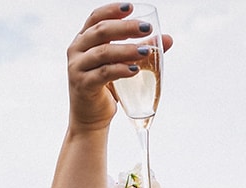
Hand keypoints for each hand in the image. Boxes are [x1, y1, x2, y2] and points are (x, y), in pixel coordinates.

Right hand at [67, 4, 172, 130]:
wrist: (91, 118)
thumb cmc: (106, 88)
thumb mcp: (123, 64)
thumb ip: (141, 48)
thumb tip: (168, 39)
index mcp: (84, 40)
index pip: (95, 18)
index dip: (112, 10)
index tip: (131, 7)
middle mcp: (77, 50)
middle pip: (101, 31)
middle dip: (125, 28)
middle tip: (146, 28)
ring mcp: (77, 68)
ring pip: (103, 52)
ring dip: (127, 50)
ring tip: (147, 51)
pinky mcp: (83, 85)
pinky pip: (103, 74)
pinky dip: (120, 70)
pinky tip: (135, 69)